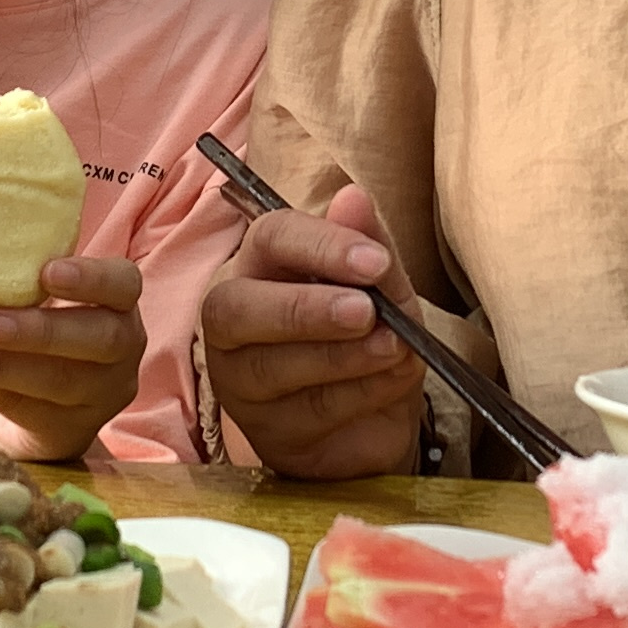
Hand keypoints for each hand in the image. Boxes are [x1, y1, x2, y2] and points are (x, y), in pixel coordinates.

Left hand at [0, 257, 144, 461]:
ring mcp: (102, 396)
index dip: (91, 278)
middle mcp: (122, 350)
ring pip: (60, 381)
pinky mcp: (71, 430)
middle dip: (41, 330)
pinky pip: (31, 411)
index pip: (123, 284)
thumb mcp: (33, 303)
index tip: (47, 273)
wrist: (26, 413)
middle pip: (101, 338)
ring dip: (0, 365)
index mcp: (117, 305)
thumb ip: (17, 285)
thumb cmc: (30, 335)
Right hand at [199, 186, 426, 479]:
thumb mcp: (380, 289)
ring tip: (395, 347)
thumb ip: (367, 246)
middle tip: (367, 312)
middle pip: (237, 308)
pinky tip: (392, 381)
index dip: (320, 246)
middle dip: (307, 308)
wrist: (374, 419)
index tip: (374, 261)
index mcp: (258, 265)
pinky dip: (359, 393)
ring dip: (343, 355)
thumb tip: (353, 196)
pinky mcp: (265, 432)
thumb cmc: (364, 337)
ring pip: (272, 366)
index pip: (269, 239)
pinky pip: (307, 411)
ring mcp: (240, 382)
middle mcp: (232, 320)